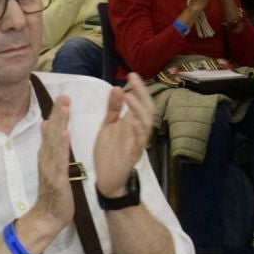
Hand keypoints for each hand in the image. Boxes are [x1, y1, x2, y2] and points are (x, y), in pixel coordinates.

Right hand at [15, 92, 75, 249]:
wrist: (48, 217)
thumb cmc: (53, 194)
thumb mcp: (52, 167)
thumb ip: (49, 147)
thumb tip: (46, 125)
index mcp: (47, 156)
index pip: (52, 131)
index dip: (57, 114)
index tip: (63, 97)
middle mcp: (46, 158)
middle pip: (52, 132)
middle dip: (58, 113)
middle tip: (64, 95)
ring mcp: (50, 168)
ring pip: (54, 142)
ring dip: (59, 124)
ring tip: (64, 108)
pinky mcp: (56, 178)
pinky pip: (59, 159)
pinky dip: (60, 146)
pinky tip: (64, 134)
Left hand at [91, 75, 153, 198]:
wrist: (107, 179)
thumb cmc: (110, 152)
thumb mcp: (108, 126)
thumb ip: (112, 109)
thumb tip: (117, 88)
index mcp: (132, 123)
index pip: (140, 102)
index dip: (138, 88)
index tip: (131, 74)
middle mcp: (138, 131)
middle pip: (146, 109)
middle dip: (141, 93)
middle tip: (133, 79)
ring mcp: (137, 143)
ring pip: (145, 124)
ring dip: (138, 110)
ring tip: (129, 97)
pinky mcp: (133, 155)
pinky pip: (139, 143)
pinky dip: (138, 131)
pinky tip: (133, 121)